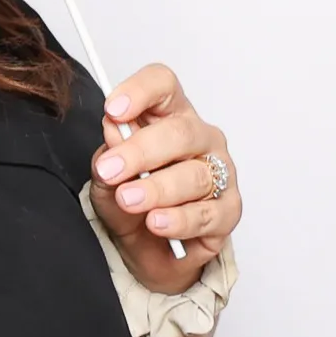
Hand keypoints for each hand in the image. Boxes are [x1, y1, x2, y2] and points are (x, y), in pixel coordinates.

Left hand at [88, 63, 240, 295]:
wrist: (147, 250)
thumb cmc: (130, 203)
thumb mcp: (107, 178)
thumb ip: (109, 155)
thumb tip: (113, 131)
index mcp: (169, 116)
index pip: (163, 85)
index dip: (139, 92)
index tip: (113, 110)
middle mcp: (200, 139)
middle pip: (179, 132)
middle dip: (140, 151)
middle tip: (110, 170)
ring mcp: (220, 173)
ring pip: (194, 175)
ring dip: (157, 189)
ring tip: (129, 200)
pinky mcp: (228, 211)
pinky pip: (207, 213)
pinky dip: (178, 219)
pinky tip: (157, 222)